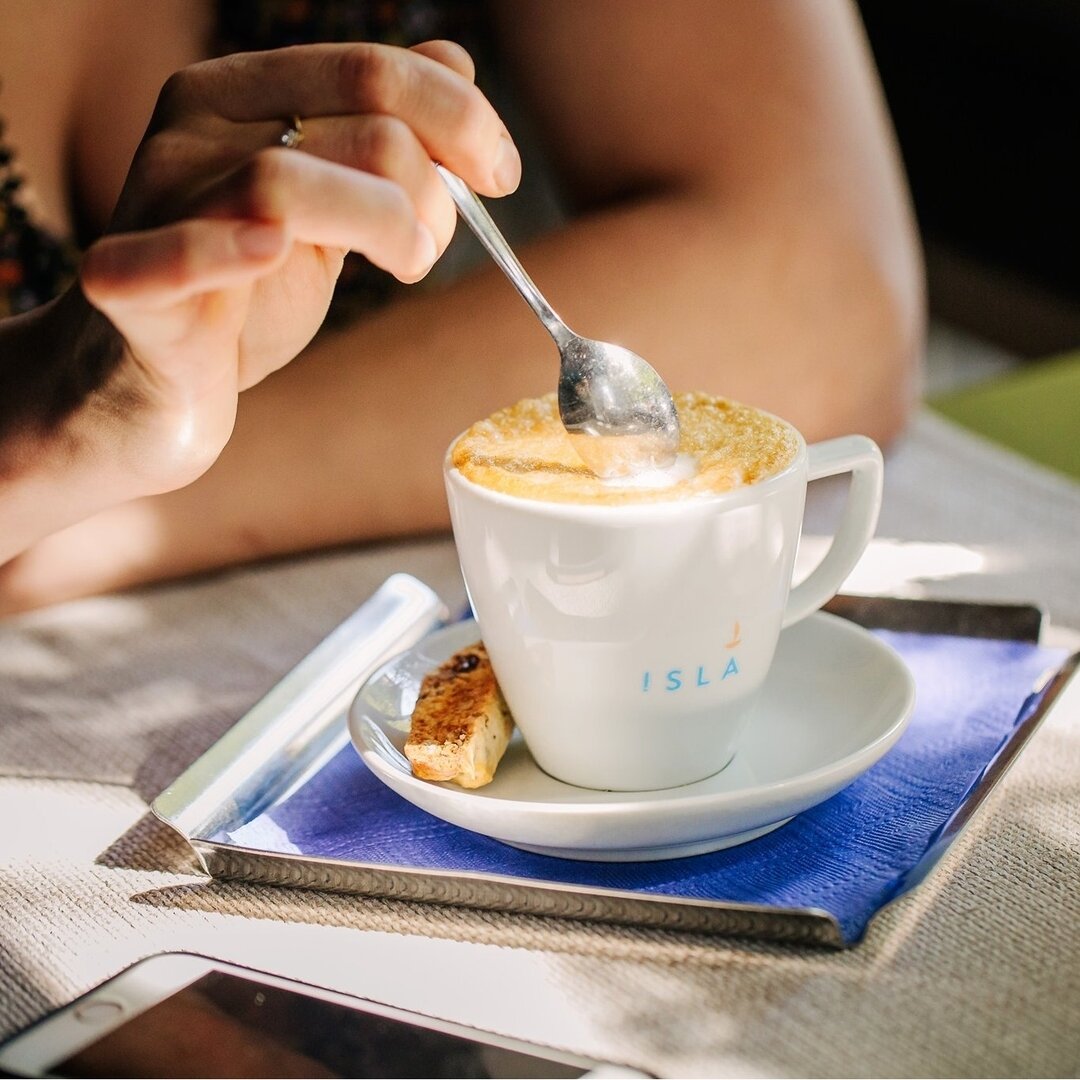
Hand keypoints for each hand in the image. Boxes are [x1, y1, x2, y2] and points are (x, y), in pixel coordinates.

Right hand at [72, 40, 519, 496]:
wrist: (154, 388)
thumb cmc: (244, 298)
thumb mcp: (328, 205)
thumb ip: (380, 131)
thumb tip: (455, 60)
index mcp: (243, 93)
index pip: (373, 70)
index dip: (460, 118)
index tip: (499, 176)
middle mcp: (197, 129)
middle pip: (360, 127)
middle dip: (432, 194)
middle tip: (429, 250)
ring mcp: (159, 203)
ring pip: (288, 181)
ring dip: (383, 228)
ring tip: (403, 268)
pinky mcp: (131, 287)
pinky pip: (178, 255)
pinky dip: (225, 251)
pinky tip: (272, 255)